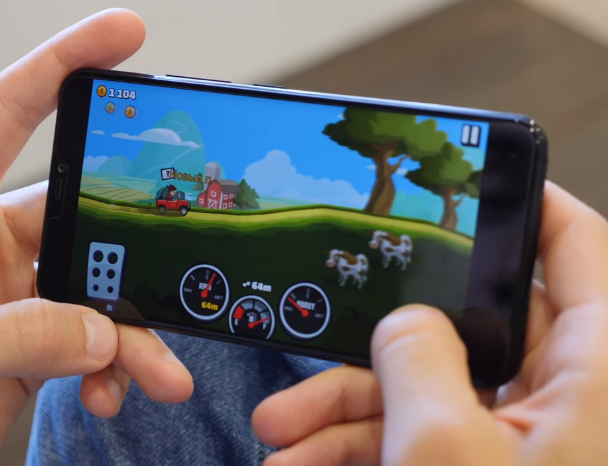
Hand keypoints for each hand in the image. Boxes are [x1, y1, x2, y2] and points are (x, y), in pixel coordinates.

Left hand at [0, 10, 192, 465]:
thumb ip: (8, 334)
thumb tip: (100, 327)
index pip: (5, 113)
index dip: (64, 63)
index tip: (123, 35)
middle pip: (79, 214)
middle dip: (131, 246)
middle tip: (173, 264)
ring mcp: (7, 296)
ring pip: (96, 288)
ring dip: (133, 329)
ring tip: (156, 371)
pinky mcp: (28, 344)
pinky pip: (93, 339)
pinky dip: (116, 365)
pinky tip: (116, 391)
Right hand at [253, 182, 607, 464]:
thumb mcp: (444, 449)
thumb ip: (417, 359)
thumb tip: (406, 324)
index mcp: (598, 365)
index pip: (574, 244)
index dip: (525, 200)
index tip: (467, 179)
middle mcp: (573, 392)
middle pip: (467, 328)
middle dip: (377, 347)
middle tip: (312, 357)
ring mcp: (532, 436)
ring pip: (435, 389)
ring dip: (353, 411)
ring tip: (281, 441)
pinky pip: (432, 437)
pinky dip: (371, 448)